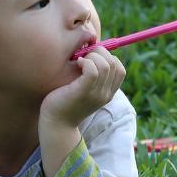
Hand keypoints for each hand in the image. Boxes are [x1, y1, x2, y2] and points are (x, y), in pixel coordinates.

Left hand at [38, 47, 125, 176]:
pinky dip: (86, 62)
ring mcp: (96, 94)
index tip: (92, 58)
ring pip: (105, 65)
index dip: (108, 57)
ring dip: (92, 56)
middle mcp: (106, 94)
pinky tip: (77, 64)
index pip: (120, 69)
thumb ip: (92, 77)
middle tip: (84, 56)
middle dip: (99, 52)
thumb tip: (90, 52)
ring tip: (79, 60)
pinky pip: (93, 70)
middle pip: (114, 63)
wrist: (56, 124)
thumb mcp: (84, 90)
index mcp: (108, 93)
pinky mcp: (83, 92)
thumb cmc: (65, 102)